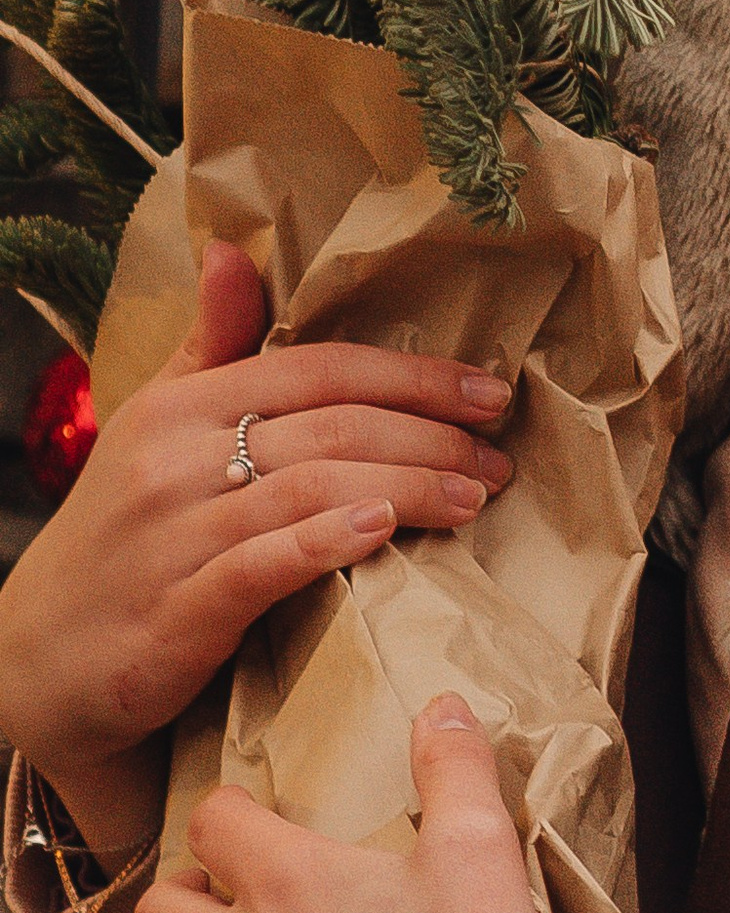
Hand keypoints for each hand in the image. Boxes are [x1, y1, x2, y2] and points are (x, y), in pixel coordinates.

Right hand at [0, 241, 514, 860]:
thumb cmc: (120, 535)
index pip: (319, 368)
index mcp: (182, 405)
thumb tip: (232, 249)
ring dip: (409, 487)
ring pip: (314, 488)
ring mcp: (175, 535)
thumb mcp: (154, 426)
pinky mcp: (177, 611)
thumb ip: (211, 346)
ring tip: (475, 497)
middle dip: (431, 435)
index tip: (488, 391)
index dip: (413, 375)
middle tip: (499, 455)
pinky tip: (381, 530)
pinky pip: (263, 564)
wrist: (35, 662)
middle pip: (333, 425)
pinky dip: (326, 541)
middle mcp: (176, 458)